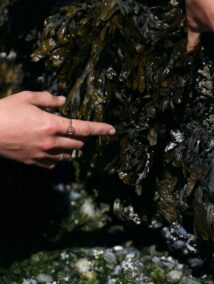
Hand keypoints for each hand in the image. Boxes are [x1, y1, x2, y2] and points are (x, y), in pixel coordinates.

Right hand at [0, 91, 114, 168]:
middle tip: (72, 128)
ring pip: (67, 155)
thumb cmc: (4, 111)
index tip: (112, 130)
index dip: (100, 129)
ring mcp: (43, 154)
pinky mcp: (33, 162)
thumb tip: (63, 100)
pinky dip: (56, 158)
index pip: (84, 128)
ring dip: (69, 148)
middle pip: (78, 143)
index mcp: (53, 125)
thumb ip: (48, 99)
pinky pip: (53, 164)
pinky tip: (49, 150)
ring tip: (59, 138)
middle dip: (80, 136)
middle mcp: (52, 142)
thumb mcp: (26, 98)